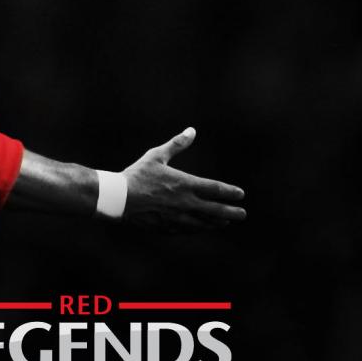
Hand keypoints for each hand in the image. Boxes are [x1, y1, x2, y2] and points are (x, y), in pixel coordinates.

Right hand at [122, 127, 245, 230]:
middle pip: (216, 210)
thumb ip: (176, 144)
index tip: (241, 194)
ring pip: (205, 223)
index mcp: (185, 184)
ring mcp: (178, 218)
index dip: (231, 192)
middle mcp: (186, 203)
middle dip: (232, 212)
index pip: (216, 189)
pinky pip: (189, 230)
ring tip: (225, 222)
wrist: (118, 199)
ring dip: (217, 223)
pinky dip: (199, 228)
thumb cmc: (136, 175)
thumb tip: (192, 130)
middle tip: (243, 214)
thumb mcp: (156, 157)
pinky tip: (201, 227)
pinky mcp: (168, 227)